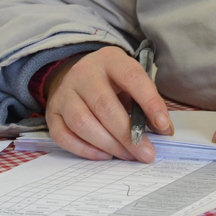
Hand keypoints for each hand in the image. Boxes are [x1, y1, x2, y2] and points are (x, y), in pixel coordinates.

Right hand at [44, 46, 172, 161]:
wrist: (76, 74)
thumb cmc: (111, 81)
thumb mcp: (130, 80)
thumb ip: (145, 102)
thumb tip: (163, 130)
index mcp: (110, 60)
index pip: (131, 78)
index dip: (149, 102)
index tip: (164, 125)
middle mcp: (83, 73)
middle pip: (105, 106)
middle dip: (128, 134)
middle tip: (146, 153)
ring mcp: (64, 93)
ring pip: (83, 123)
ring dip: (109, 145)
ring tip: (128, 156)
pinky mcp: (52, 113)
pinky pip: (64, 136)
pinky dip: (85, 150)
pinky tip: (105, 155)